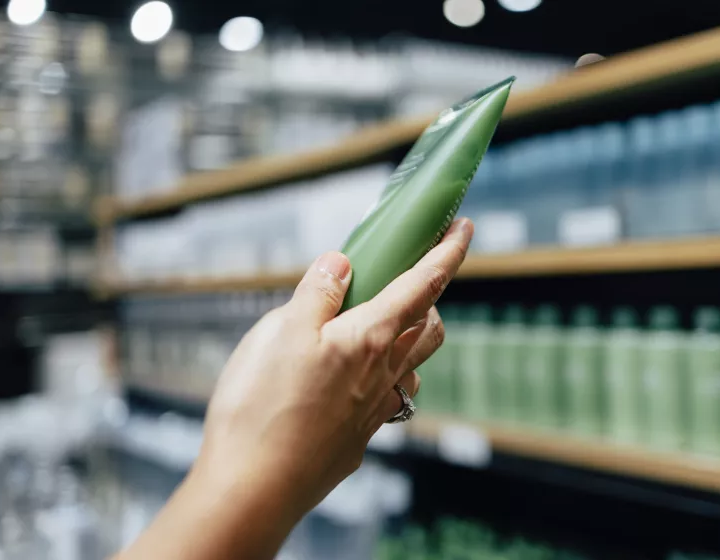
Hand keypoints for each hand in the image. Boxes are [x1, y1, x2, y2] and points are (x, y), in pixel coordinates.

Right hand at [193, 218, 472, 521]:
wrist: (254, 489)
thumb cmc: (262, 410)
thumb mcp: (279, 332)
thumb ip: (317, 294)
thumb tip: (341, 264)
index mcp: (369, 337)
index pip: (424, 284)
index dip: (449, 252)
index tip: (465, 228)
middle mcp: (384, 373)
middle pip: (429, 326)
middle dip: (430, 297)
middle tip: (408, 280)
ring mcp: (376, 408)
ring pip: (414, 364)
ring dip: (410, 339)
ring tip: (379, 328)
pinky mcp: (360, 435)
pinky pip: (390, 397)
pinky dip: (386, 377)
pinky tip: (356, 379)